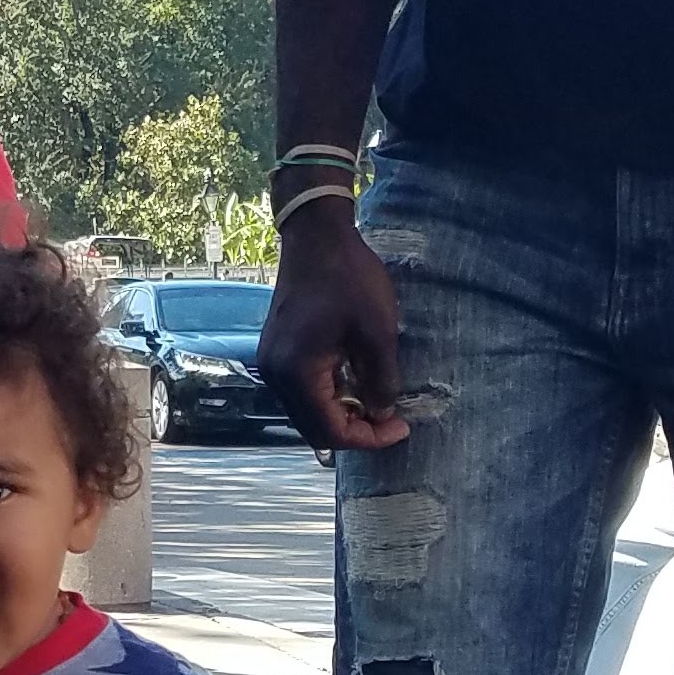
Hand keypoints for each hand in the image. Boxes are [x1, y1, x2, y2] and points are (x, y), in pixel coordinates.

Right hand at [258, 215, 408, 452]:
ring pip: (308, 412)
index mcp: (297, 373)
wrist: (316, 236)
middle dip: (354, 431)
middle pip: (315, 429)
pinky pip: (303, 391)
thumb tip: (383, 415)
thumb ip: (381, 381)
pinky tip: (356, 384)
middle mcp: (276, 375)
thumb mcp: (378, 332)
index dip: (368, 438)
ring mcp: (272, 363)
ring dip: (342, 415)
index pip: (331, 431)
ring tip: (377, 402)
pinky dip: (330, 397)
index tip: (401, 428)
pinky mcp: (277, 351)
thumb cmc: (349, 279)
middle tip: (392, 420)